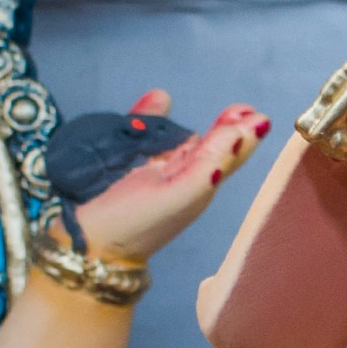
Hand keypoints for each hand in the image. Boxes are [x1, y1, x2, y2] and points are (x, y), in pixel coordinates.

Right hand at [72, 95, 267, 263]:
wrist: (88, 247)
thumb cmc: (136, 224)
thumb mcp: (179, 194)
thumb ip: (208, 163)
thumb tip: (239, 133)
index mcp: (198, 186)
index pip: (228, 157)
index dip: (244, 136)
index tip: (258, 115)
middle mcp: (179, 179)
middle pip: (207, 148)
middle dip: (224, 127)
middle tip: (242, 109)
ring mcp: (151, 174)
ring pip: (174, 141)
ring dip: (185, 122)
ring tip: (199, 106)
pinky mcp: (124, 169)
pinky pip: (141, 138)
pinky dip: (146, 117)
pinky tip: (155, 100)